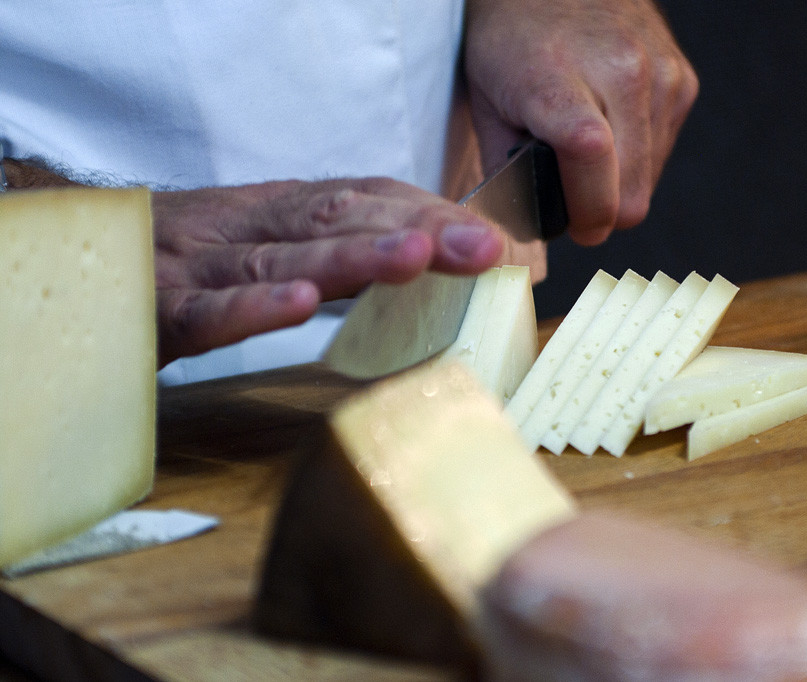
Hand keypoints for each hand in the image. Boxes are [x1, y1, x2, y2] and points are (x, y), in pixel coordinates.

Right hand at [153, 178, 504, 366]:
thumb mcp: (262, 248)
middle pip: (336, 220)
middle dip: (416, 228)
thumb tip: (420, 260)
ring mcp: (199, 267)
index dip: (429, 214)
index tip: (493, 241)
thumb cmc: (182, 262)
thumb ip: (329, 252)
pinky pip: (203, 310)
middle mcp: (245, 230)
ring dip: (351, 255)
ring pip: (280, 258)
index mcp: (276, 216)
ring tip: (414, 255)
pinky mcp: (156, 312)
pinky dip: (249, 306)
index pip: (362, 201)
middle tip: (484, 247)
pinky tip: (295, 305)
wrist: (73, 257)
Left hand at [463, 0, 698, 245]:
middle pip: (631, 194)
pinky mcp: (682, 80)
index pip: (591, 158)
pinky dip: (636, 157)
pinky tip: (611, 126)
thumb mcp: (486, 106)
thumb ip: (507, 175)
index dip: (586, 211)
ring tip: (585, 147)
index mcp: (559, 77)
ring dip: (618, 183)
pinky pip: (663, 153)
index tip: (574, 226)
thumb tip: (531, 232)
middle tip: (572, 193)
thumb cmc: (512, 42)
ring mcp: (660, 74)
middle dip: (600, 209)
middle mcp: (621, 71)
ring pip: (649, 182)